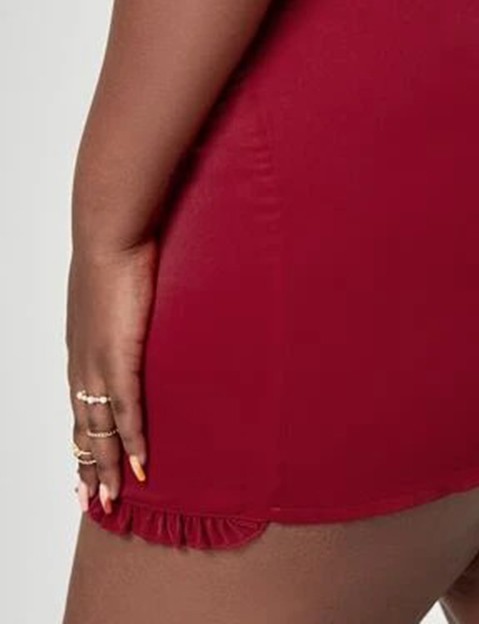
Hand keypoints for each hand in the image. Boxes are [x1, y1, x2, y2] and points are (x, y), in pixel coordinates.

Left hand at [66, 240, 157, 511]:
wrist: (110, 237)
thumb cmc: (114, 251)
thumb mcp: (113, 286)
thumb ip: (121, 304)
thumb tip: (134, 303)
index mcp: (81, 347)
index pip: (78, 403)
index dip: (82, 436)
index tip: (85, 463)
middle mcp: (82, 363)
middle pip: (82, 427)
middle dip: (88, 466)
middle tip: (93, 500)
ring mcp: (98, 365)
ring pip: (98, 430)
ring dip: (106, 467)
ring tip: (112, 499)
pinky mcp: (119, 359)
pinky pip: (126, 412)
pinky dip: (133, 442)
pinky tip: (141, 465)